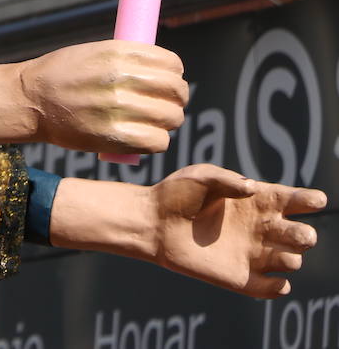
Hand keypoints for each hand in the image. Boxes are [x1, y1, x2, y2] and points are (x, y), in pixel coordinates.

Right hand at [16, 40, 188, 152]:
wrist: (29, 101)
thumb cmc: (59, 75)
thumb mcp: (92, 52)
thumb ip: (127, 59)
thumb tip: (162, 70)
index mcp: (118, 53)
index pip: (172, 64)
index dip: (173, 74)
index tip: (164, 81)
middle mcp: (122, 79)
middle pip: (176, 92)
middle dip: (174, 99)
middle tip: (161, 104)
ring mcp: (120, 109)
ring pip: (172, 118)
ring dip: (165, 121)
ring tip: (150, 121)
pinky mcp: (115, 137)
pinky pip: (159, 142)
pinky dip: (155, 141)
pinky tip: (142, 136)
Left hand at [148, 165, 324, 296]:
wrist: (153, 223)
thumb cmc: (177, 194)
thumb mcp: (201, 176)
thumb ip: (227, 179)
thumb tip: (252, 188)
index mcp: (260, 201)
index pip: (298, 201)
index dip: (311, 200)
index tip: (313, 200)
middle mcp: (263, 228)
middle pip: (304, 236)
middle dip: (306, 236)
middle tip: (294, 234)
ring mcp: (254, 254)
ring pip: (292, 261)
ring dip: (290, 259)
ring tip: (273, 253)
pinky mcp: (242, 279)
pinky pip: (274, 289)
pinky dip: (279, 287)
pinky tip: (273, 280)